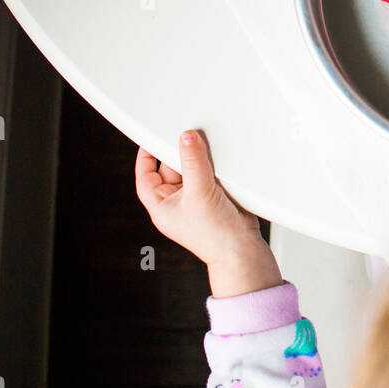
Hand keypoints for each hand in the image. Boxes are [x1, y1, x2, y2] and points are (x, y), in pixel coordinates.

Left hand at [134, 131, 282, 297]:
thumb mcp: (198, 191)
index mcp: (161, 206)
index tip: (152, 138)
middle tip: (189, 139)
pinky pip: (209, 175)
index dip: (146, 156)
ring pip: (192, 170)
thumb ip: (193, 162)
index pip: (146, 176)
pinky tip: (219, 163)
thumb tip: (187, 138)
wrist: (242, 249)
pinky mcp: (214, 198)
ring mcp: (196, 200)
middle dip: (180, 155)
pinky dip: (214, 167)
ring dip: (199, 160)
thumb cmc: (214, 235)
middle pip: (171, 169)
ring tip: (207, 152)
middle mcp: (177, 203)